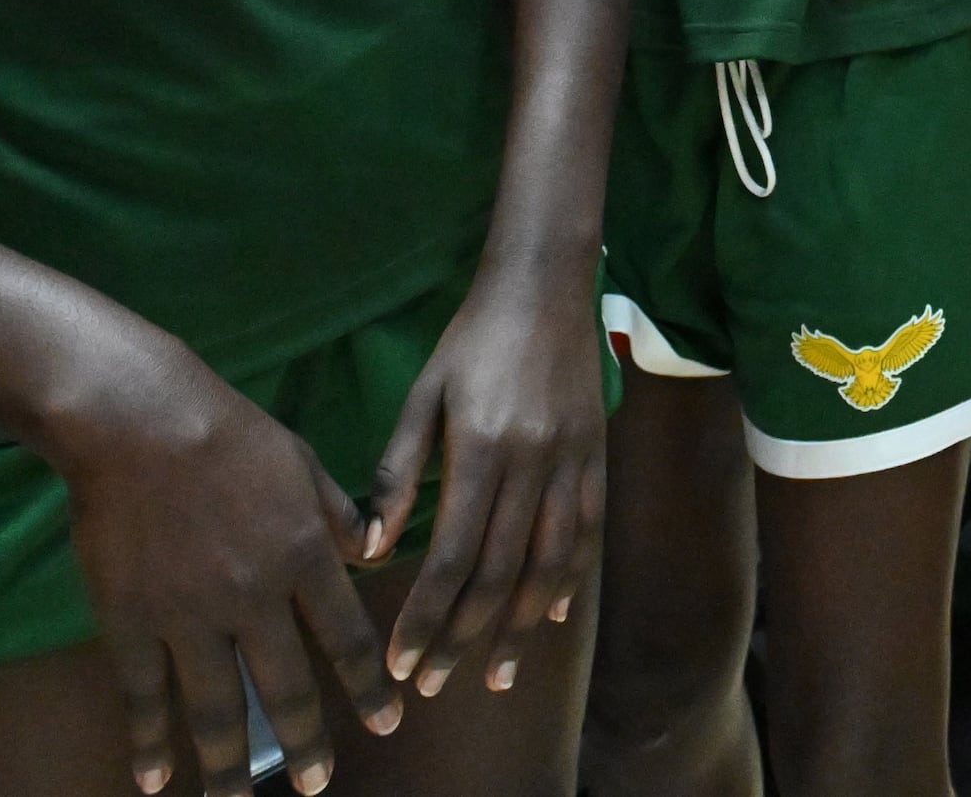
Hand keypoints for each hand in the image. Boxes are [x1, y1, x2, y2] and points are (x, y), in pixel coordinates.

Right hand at [51, 340, 397, 796]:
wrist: (140, 422)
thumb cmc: (230, 434)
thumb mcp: (304, 464)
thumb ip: (342, 515)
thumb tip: (375, 551)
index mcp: (305, 556)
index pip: (348, 639)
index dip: (368, 687)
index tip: (386, 722)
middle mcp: (254, 597)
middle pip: (285, 690)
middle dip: (307, 744)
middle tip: (318, 786)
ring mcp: (189, 615)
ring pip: (216, 709)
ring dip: (231, 766)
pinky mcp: (130, 620)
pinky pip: (142, 696)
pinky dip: (150, 743)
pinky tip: (156, 780)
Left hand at [367, 261, 604, 703]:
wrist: (546, 286)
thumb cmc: (471, 339)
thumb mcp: (423, 394)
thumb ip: (399, 470)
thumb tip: (373, 548)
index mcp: (482, 448)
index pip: (453, 554)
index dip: (427, 615)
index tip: (402, 661)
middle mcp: (533, 463)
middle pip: (500, 573)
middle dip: (464, 636)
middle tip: (436, 684)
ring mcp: (573, 461)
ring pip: (550, 563)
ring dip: (519, 626)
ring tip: (495, 673)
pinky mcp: (596, 455)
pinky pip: (586, 531)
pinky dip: (569, 580)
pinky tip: (550, 617)